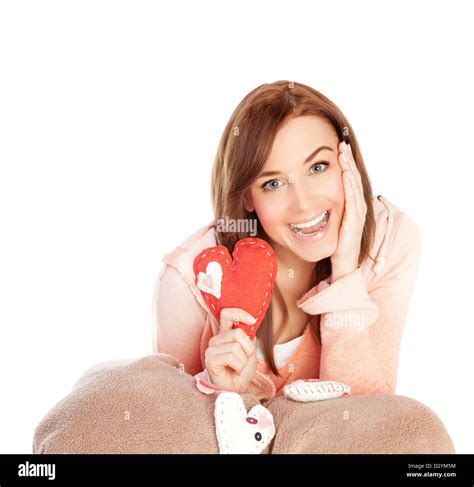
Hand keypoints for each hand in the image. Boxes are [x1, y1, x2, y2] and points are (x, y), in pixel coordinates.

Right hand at [205, 308, 257, 393]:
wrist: (237, 388)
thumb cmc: (241, 369)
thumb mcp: (249, 349)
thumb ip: (248, 335)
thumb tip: (251, 321)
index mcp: (225, 333)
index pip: (227, 314)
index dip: (240, 313)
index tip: (252, 320)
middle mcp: (216, 339)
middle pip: (237, 333)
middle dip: (247, 348)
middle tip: (244, 359)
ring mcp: (211, 349)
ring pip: (235, 347)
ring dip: (243, 360)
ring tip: (238, 367)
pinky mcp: (210, 360)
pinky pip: (230, 357)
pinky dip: (238, 366)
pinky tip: (234, 371)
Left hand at [331, 141, 366, 281]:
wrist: (341, 266)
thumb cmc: (333, 246)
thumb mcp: (326, 223)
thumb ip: (321, 210)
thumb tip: (305, 201)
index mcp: (349, 207)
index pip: (348, 180)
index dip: (344, 164)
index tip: (338, 148)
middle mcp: (356, 208)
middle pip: (353, 179)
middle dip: (348, 161)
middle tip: (342, 143)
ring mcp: (356, 216)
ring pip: (354, 186)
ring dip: (349, 168)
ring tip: (343, 153)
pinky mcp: (354, 224)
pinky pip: (352, 201)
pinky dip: (349, 186)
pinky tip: (345, 175)